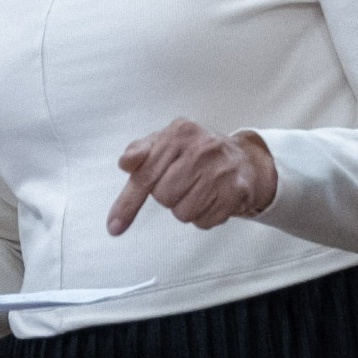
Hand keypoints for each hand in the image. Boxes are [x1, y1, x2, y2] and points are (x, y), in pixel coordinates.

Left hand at [108, 120, 277, 233]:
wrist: (243, 161)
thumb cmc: (196, 152)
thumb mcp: (167, 142)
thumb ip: (141, 151)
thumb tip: (125, 163)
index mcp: (180, 132)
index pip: (145, 174)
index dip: (128, 202)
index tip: (114, 225)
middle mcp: (202, 148)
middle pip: (163, 196)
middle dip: (168, 195)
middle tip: (183, 182)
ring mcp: (221, 170)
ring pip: (183, 212)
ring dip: (186, 207)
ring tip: (198, 189)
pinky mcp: (236, 192)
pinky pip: (204, 221)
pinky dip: (204, 216)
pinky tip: (212, 198)